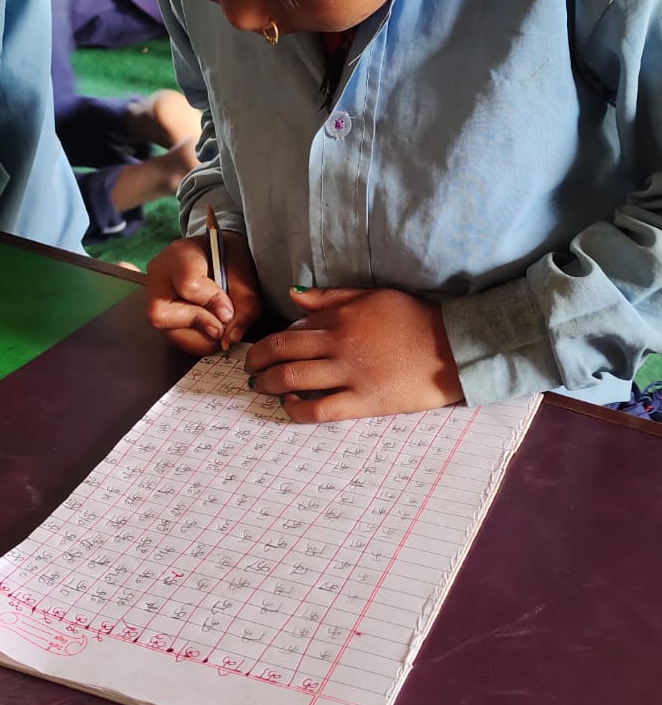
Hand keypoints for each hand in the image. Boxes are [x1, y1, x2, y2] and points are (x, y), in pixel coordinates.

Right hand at [147, 232, 262, 354]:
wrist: (219, 253)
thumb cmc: (228, 256)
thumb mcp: (244, 268)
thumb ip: (245, 300)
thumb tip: (232, 334)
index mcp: (180, 254)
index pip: (187, 284)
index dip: (212, 302)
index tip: (229, 309)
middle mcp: (158, 277)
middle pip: (162, 315)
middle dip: (200, 324)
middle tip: (222, 322)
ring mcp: (155, 298)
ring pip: (168, 334)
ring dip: (201, 337)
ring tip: (219, 326)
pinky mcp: (162, 315)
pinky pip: (174, 339)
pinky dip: (198, 341)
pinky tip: (210, 328)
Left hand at [245, 286, 462, 421]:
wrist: (454, 346)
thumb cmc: (416, 319)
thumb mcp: (373, 296)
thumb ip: (332, 296)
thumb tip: (294, 294)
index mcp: (341, 317)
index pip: (292, 328)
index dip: (270, 341)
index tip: (262, 350)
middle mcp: (339, 344)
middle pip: (282, 352)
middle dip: (258, 362)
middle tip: (250, 370)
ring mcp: (351, 374)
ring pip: (293, 379)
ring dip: (268, 384)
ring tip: (260, 388)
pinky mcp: (365, 401)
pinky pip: (320, 409)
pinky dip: (296, 410)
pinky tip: (289, 408)